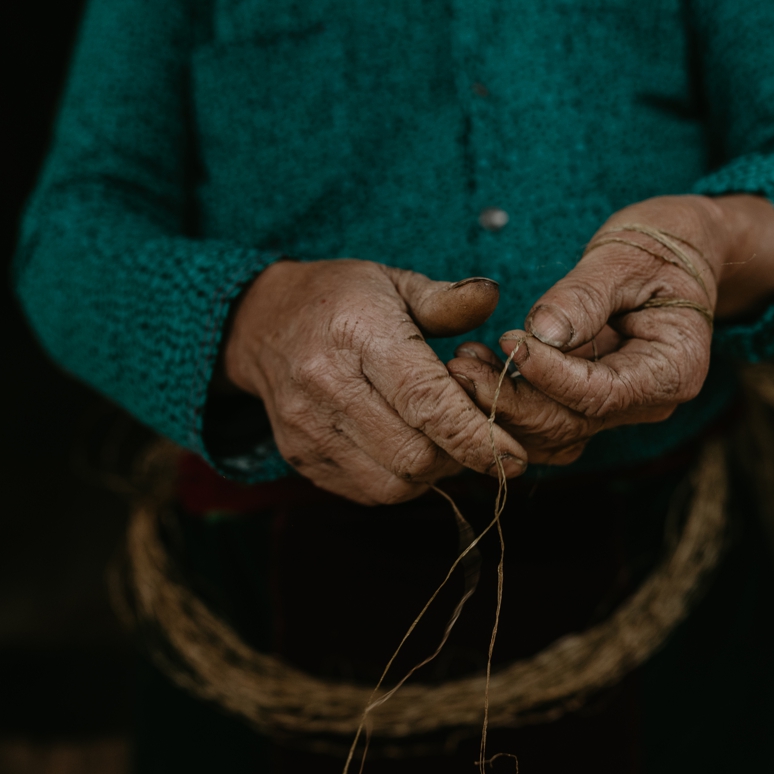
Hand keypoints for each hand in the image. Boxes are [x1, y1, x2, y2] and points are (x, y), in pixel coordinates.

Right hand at [221, 259, 519, 504]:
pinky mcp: (300, 456)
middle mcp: (325, 385)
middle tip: (472, 433)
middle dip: (458, 456)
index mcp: (357, 334)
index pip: (425, 401)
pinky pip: (367, 491)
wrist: (260, 323)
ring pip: (393, 483)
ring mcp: (307, 427)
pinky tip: (404, 447)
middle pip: (414, 454)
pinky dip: (399, 480)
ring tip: (438, 440)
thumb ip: (447, 299)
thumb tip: (494, 298)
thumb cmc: (339, 299)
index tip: (513, 456)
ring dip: (431, 473)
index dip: (475, 436)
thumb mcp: (393, 281)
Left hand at [445, 194, 773, 464]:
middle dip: (512, 398)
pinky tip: (476, 364)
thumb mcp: (626, 258)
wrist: (674, 253)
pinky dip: (507, 400)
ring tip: (462, 361)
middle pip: (570, 423)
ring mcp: (615, 407)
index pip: (602, 393)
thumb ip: (585, 297)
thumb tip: (544, 333)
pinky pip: (544, 417)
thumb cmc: (657, 247)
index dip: (551, 375)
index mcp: (673, 369)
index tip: (508, 341)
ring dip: (501, 405)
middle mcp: (646, 401)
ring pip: (550, 431)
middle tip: (461, 363)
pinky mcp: (586, 401)